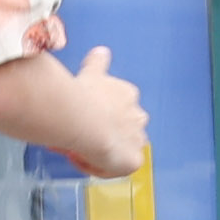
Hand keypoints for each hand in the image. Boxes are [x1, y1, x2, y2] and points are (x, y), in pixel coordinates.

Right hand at [53, 40, 151, 185]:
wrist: (84, 120)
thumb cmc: (83, 96)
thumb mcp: (90, 72)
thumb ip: (97, 62)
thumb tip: (101, 51)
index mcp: (128, 94)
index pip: (121, 105)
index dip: (102, 112)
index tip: (87, 115)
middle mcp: (138, 116)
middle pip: (126, 128)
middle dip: (108, 132)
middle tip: (83, 135)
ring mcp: (137, 140)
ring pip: (122, 148)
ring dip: (106, 151)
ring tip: (82, 150)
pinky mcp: (134, 161)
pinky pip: (116, 168)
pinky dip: (101, 167)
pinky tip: (84, 159)